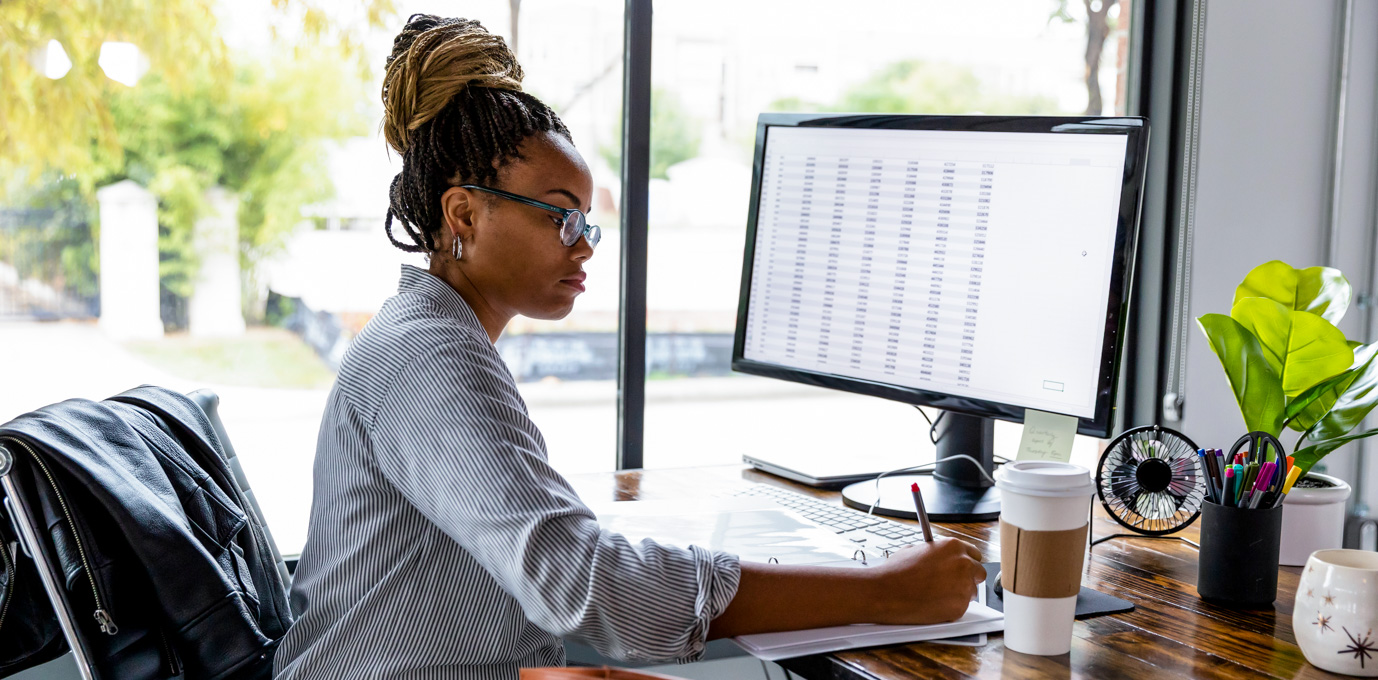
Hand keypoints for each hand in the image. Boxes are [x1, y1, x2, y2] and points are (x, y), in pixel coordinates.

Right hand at [867, 537, 985, 624]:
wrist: (885, 592)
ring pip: (971, 592)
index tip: (962, 568)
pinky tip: (933, 604)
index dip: (967, 562)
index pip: (975, 554)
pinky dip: (951, 608)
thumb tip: (940, 557)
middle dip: (968, 578)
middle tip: (952, 583)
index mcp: (953, 546)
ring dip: (959, 594)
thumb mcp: (916, 549)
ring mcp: (963, 586)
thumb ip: (937, 553)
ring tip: (937, 595)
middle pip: (979, 573)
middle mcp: (963, 564)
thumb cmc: (896, 571)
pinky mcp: (959, 607)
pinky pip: (961, 608)